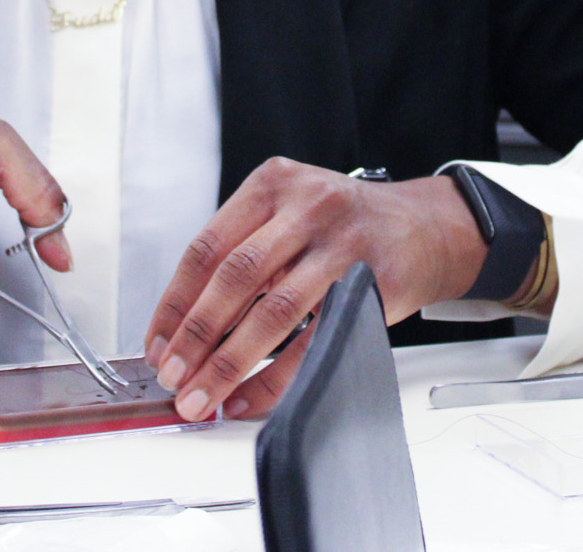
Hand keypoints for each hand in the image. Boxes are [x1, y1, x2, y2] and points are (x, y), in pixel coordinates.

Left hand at [144, 161, 487, 422]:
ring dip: (230, 362)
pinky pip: (314, 340)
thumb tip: (183, 327)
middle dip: (196, 335)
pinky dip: (277, 377)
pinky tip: (250, 397)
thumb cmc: (343, 224)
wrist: (424, 226)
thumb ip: (241, 251)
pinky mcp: (371, 282)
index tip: (157, 344)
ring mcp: (341, 243)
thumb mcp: (288, 213)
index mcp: (272, 185)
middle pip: (236, 276)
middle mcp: (305, 206)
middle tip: (173, 376)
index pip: (207, 247)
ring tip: (202, 396)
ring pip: (274, 310)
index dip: (175, 302)